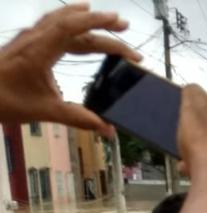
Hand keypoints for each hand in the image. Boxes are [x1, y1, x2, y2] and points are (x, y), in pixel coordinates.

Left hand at [0, 5, 140, 132]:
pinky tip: (73, 22)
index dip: (97, 23)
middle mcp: (35, 38)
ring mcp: (29, 39)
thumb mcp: (44, 111)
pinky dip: (68, 20)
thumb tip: (108, 129)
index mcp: (40, 51)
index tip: (119, 25)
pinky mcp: (25, 44)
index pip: (72, 27)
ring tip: (104, 18)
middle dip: (99, 23)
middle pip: (70, 22)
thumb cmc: (5, 101)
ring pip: (60, 20)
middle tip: (124, 26)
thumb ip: (78, 118)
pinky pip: (51, 25)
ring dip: (84, 18)